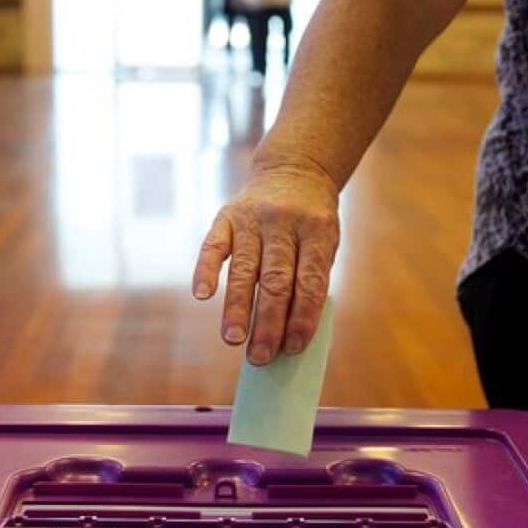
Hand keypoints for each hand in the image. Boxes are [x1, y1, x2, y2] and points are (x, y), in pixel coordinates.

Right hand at [192, 164, 339, 364]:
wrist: (293, 171)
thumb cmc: (311, 222)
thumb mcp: (325, 242)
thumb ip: (310, 280)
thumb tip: (289, 335)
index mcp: (317, 231)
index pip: (310, 282)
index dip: (302, 317)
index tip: (293, 348)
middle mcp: (284, 223)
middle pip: (276, 281)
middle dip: (269, 322)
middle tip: (261, 357)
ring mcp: (253, 218)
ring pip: (244, 270)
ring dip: (237, 308)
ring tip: (233, 339)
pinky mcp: (226, 216)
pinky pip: (213, 246)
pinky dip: (206, 270)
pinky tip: (202, 295)